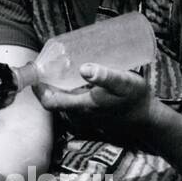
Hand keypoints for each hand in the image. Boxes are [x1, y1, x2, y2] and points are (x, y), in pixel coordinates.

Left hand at [34, 65, 156, 143]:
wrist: (147, 118)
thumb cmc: (135, 99)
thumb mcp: (123, 83)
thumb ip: (105, 76)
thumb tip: (84, 68)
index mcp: (81, 106)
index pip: (49, 101)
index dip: (38, 88)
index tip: (34, 70)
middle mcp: (79, 113)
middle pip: (53, 99)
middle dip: (46, 82)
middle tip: (47, 62)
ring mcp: (85, 115)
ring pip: (63, 100)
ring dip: (58, 85)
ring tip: (58, 65)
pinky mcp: (91, 113)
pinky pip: (73, 101)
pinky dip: (68, 89)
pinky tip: (75, 76)